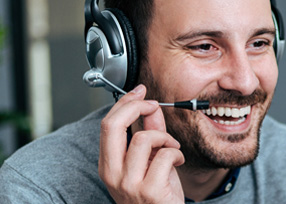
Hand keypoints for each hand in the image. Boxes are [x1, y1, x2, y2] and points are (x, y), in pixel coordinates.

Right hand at [98, 84, 184, 202]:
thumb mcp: (149, 160)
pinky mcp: (149, 191)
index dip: (125, 103)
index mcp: (108, 166)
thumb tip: (152, 107)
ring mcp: (129, 184)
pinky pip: (164, 155)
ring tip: (171, 148)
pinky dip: (176, 154)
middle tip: (152, 105)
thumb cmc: (156, 195)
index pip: (108, 125)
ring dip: (165, 137)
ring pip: (143, 138)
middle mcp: (113, 175)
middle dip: (136, 106)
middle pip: (113, 125)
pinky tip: (178, 162)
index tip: (140, 92)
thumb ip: (150, 133)